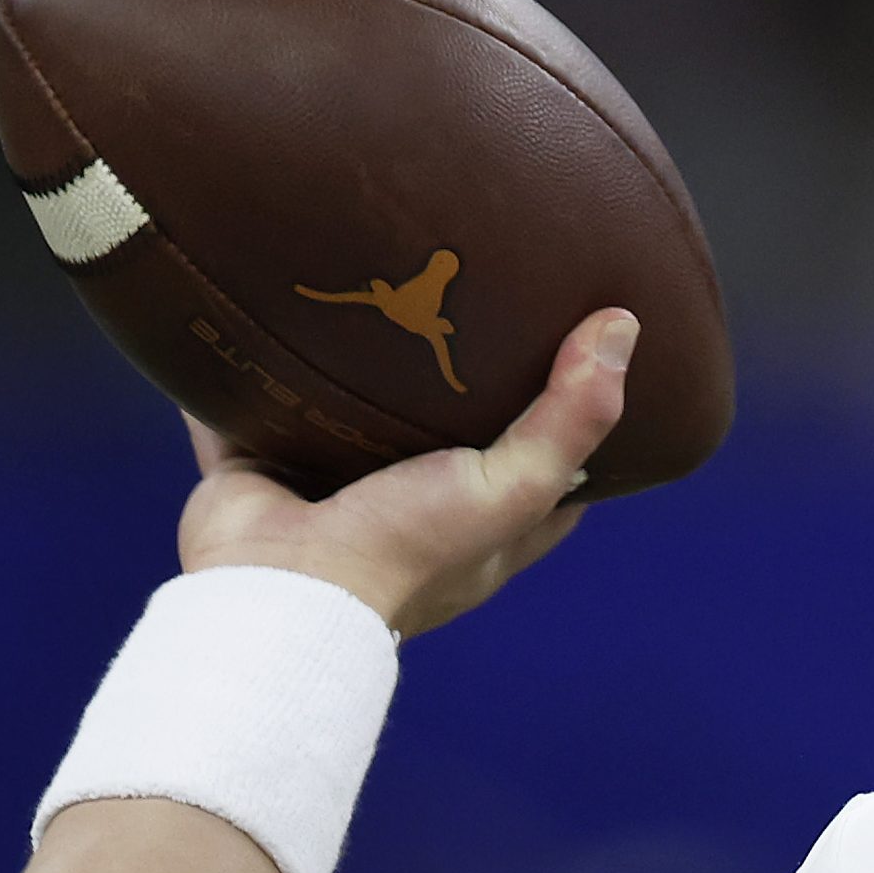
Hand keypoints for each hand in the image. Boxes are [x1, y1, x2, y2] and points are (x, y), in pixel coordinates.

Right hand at [178, 308, 636, 636]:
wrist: (279, 588)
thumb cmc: (409, 548)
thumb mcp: (514, 486)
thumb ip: (570, 417)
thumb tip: (623, 328)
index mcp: (485, 530)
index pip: (549, 473)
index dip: (569, 420)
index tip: (582, 353)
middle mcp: (414, 512)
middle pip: (447, 435)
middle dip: (457, 379)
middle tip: (468, 299)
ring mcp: (332, 493)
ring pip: (349, 417)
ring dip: (356, 368)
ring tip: (375, 284)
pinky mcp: (260, 470)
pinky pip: (251, 408)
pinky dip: (250, 370)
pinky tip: (257, 304)